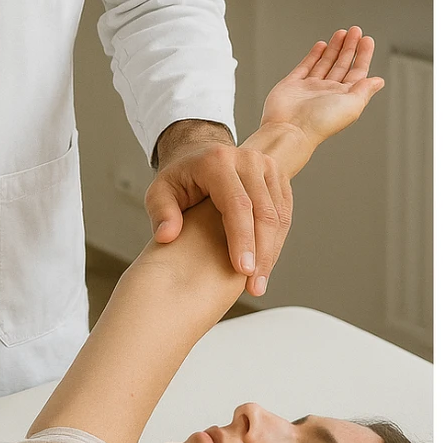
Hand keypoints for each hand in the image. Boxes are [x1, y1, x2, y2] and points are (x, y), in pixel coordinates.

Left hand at [144, 132, 292, 296]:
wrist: (201, 155)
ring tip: (258, 283)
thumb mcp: (160, 190)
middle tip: (254, 287)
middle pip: (263, 212)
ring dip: (271, 252)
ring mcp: (265, 166)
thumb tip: (167, 235)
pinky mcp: (276, 176)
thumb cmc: (180, 177)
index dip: (242, 239)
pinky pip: (284, 213)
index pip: (237, 204)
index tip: (242, 270)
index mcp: (217, 162)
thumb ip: (161, 212)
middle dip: (262, 253)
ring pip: (278, 215)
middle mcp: (246, 160)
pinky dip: (276, 241)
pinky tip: (265, 264)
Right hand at [259, 27, 384, 151]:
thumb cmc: (320, 122)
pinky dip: (314, 55)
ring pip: (325, 63)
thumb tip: (379, 81)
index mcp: (343, 97)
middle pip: (342, 65)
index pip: (357, 72)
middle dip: (350, 47)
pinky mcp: (293, 84)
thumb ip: (364, 90)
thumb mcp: (351, 105)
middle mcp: (328, 92)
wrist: (289, 129)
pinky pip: (305, 66)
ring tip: (341, 32)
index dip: (363, 55)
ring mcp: (310, 87)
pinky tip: (321, 45)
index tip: (367, 40)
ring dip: (334, 47)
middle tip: (355, 30)